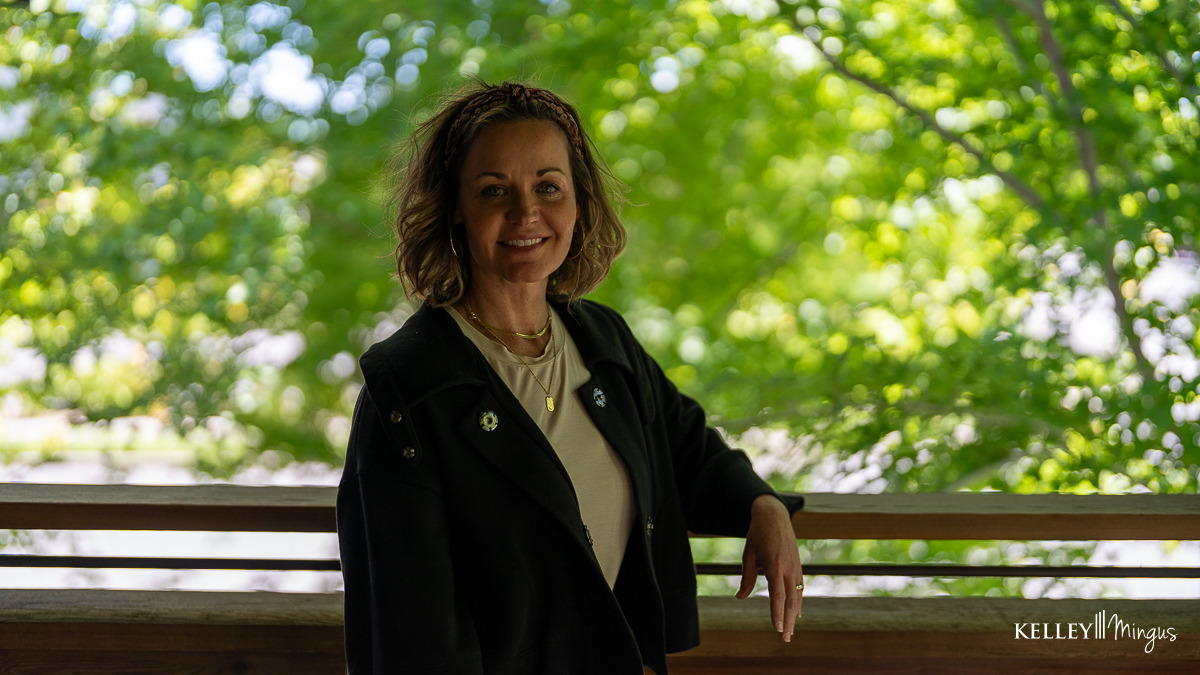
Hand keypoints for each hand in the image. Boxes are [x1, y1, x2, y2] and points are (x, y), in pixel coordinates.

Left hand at [737, 494, 802, 641]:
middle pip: (790, 600)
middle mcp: (788, 569)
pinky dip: (798, 602)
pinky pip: (799, 588)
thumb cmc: (758, 535)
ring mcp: (795, 568)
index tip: (777, 628)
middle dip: (787, 621)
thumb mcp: (748, 555)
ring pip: (796, 596)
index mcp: (775, 566)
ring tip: (790, 631)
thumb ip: (746, 578)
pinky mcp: (798, 566)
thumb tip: (740, 597)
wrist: (774, 516)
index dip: (777, 613)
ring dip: (793, 615)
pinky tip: (796, 614)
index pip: (777, 595)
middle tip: (785, 638)